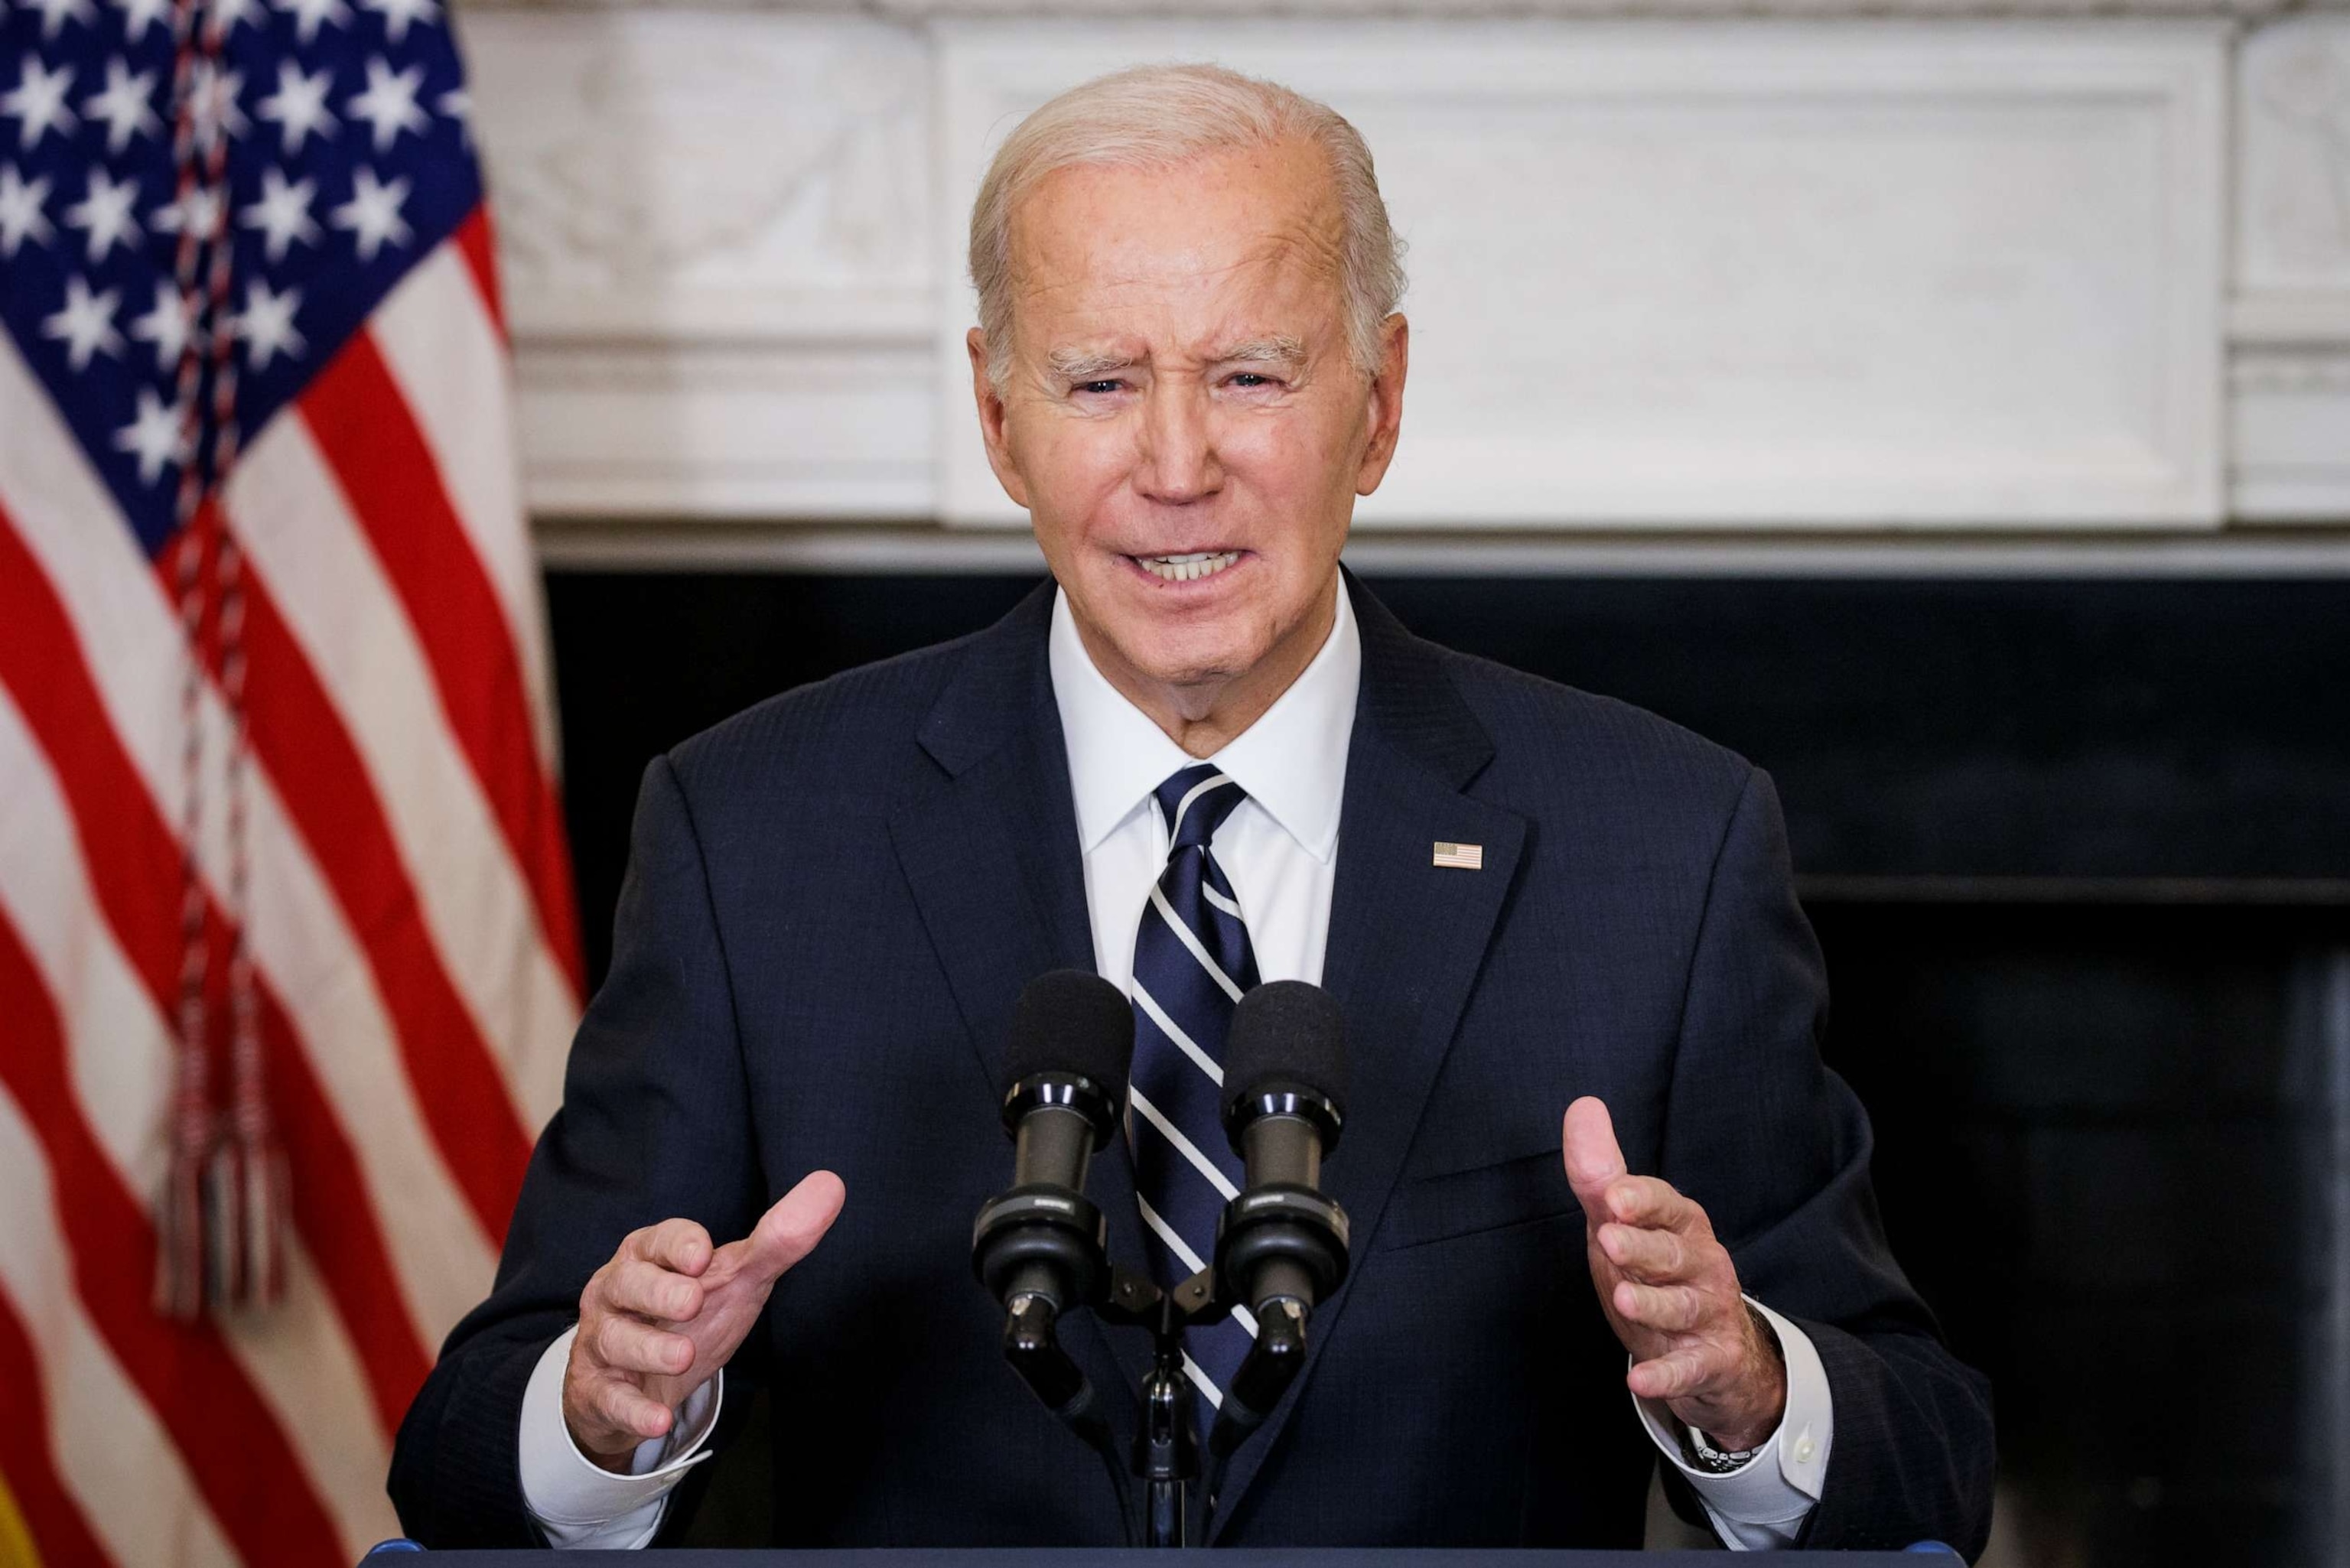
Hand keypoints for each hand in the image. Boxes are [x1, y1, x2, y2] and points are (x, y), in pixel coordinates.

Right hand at [562, 1170, 845, 1470]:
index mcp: (649, 1255)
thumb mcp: (735, 1276)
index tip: (702, 1256)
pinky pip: (609, 1398)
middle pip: (627, 1282)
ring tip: (683, 1357)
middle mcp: (617, 1290)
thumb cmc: (688, 1311)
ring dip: (649, 1348)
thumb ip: (780, 1238)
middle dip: (657, 1291)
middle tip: (691, 1301)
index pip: (658, 1239)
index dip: (678, 1245)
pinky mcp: (598, 1389)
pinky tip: (659, 1420)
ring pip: (614, 1339)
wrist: (640, 1379)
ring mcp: (603, 1340)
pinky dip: (633, 1410)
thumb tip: (831, 1184)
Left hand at [1561, 1098, 1784, 1452]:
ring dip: (1654, 1305)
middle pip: (1674, 1253)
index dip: (1640, 1199)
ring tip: (1624, 1299)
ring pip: (1683, 1307)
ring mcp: (1709, 1314)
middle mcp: (1702, 1264)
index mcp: (1681, 1224)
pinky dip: (1667, 1376)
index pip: (1664, 1205)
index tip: (1612, 1196)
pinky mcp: (1711, 1361)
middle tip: (1609, 1240)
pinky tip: (1640, 1381)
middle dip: (1643, 1247)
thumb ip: (1601, 1173)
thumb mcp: (1626, 1223)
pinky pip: (1690, 1369)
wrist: (1716, 1350)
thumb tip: (1583, 1106)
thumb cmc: (1659, 1272)